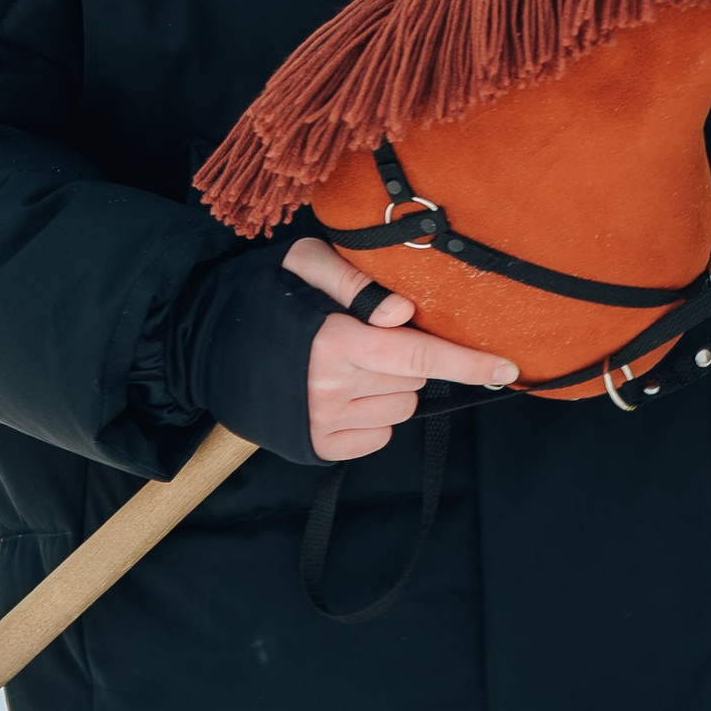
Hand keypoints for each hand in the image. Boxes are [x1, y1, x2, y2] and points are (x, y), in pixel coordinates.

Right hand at [281, 238, 517, 461]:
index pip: (419, 357)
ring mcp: (323, 423)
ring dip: (389, 389)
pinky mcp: (317, 447)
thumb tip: (403, 314)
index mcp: (334, 340)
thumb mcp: (304, 263)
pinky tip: (342, 393)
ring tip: (348, 364)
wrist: (203, 344)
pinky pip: (376, 437)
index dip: (469, 363)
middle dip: (406, 361)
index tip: (508, 368)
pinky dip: (372, 417)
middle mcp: (330, 388)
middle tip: (368, 339)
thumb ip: (357, 282)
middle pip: (413, 383)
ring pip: (398, 410)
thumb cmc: (262, 295)